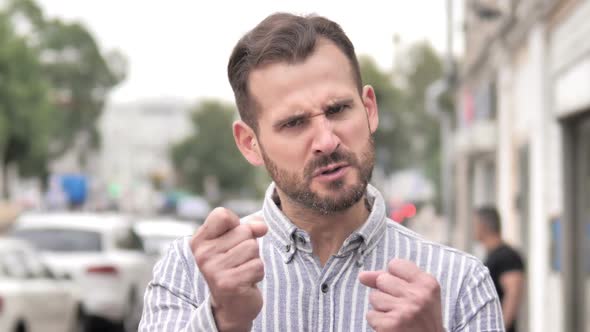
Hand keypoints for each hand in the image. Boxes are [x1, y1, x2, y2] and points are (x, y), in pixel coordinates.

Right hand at [191, 208, 267, 331]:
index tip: (233, 239)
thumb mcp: (237, 241)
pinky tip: (246, 281)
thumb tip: (262, 227)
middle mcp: (203, 254)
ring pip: (253, 247)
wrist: (231, 305)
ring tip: (242, 270)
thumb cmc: (235, 266)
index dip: (236, 223)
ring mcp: (214, 270)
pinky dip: (258, 273)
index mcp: (200, 241)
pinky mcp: (229, 284)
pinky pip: (258, 265)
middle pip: (244, 231)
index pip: (222, 215)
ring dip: (254, 260)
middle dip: (249, 245)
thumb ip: (249, 226)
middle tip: (238, 261)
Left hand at [359, 259, 443, 331]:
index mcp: (427, 283)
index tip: (403, 290)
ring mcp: (404, 310)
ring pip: (374, 297)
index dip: (394, 277)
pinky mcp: (391, 325)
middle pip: (382, 279)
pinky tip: (393, 327)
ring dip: (381, 308)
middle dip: (386, 293)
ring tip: (398, 317)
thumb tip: (362, 275)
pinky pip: (370, 315)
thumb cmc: (422, 318)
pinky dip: (378, 323)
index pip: (395, 264)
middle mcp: (418, 295)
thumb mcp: (417, 294)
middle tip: (403, 308)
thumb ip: (393, 279)